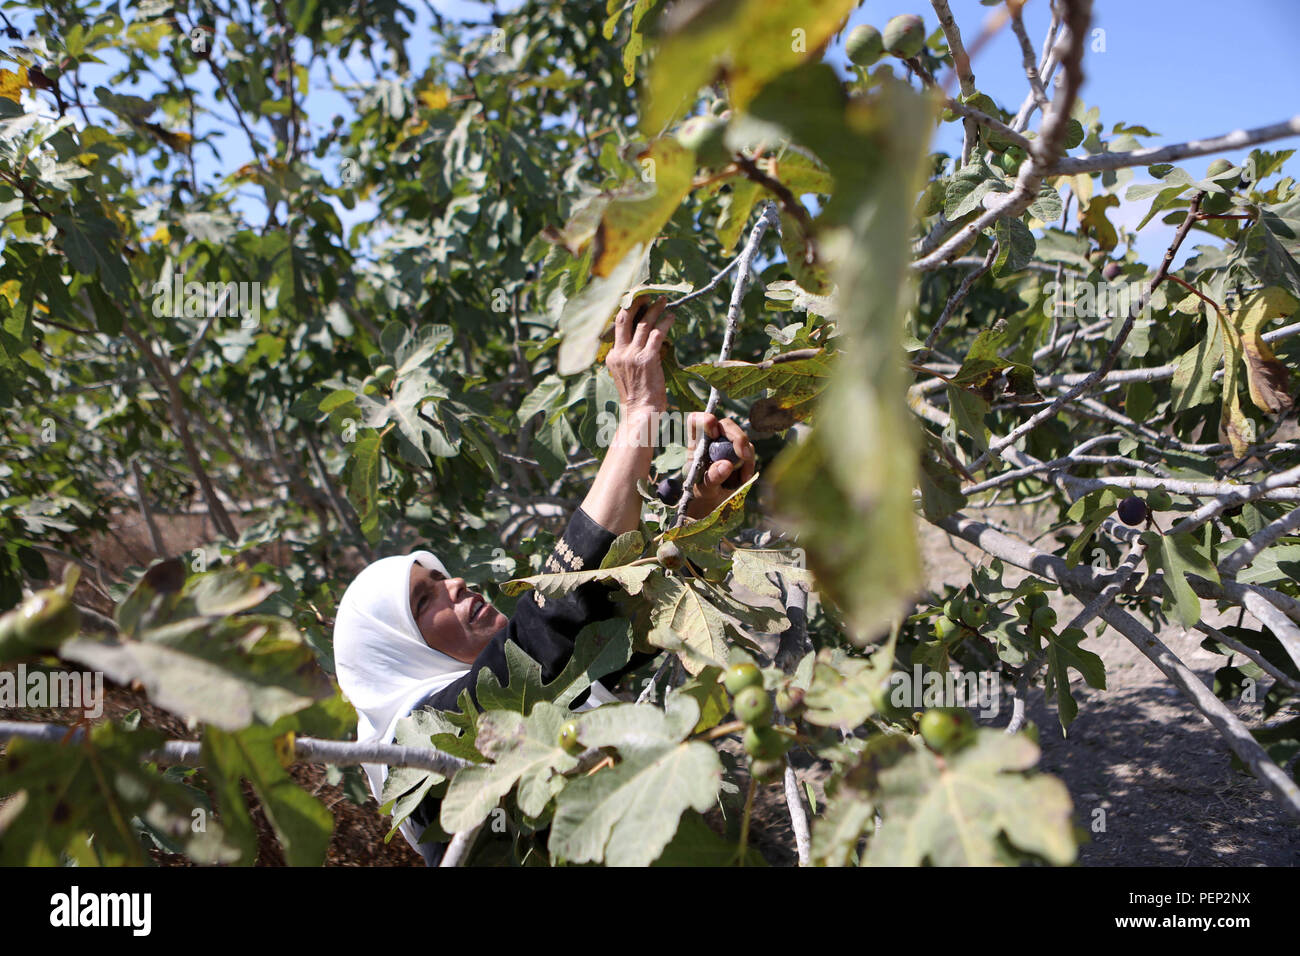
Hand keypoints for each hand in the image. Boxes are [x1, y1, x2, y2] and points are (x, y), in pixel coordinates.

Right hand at [606, 295, 674, 415]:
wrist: (640, 413)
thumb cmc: (637, 398)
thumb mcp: (625, 376)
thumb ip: (629, 359)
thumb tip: (643, 345)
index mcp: (612, 357)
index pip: (617, 327)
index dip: (627, 311)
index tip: (636, 301)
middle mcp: (620, 352)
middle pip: (625, 318)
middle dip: (636, 303)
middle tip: (646, 293)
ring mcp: (633, 355)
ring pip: (643, 323)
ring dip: (655, 309)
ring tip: (664, 301)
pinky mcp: (648, 358)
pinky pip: (657, 334)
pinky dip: (665, 322)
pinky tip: (671, 317)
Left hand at [684, 412, 756, 518]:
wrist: (713, 501)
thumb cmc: (701, 490)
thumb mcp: (703, 488)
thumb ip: (712, 477)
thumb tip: (727, 465)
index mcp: (696, 443)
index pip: (697, 421)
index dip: (705, 421)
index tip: (713, 433)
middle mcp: (712, 439)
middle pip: (726, 425)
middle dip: (737, 436)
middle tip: (743, 455)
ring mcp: (728, 443)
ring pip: (741, 437)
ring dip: (745, 455)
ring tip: (742, 478)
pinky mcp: (741, 451)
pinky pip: (750, 451)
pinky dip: (749, 464)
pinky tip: (744, 478)